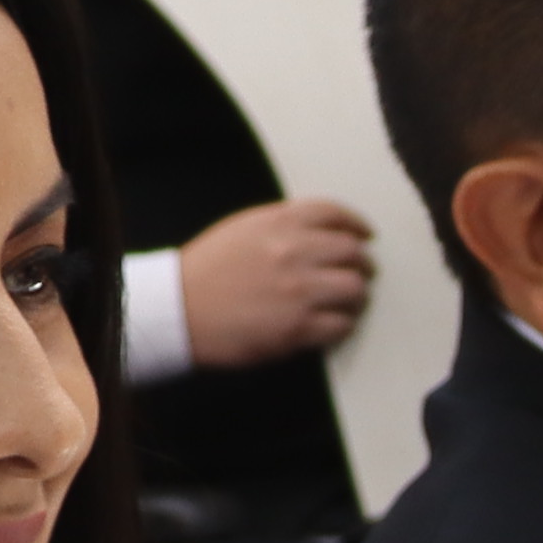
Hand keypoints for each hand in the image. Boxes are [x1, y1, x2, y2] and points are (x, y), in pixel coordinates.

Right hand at [174, 196, 375, 369]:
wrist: (176, 309)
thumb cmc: (206, 270)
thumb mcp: (242, 229)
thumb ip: (283, 225)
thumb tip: (322, 230)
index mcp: (279, 223)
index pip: (335, 214)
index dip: (357, 225)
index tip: (366, 235)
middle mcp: (294, 252)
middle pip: (353, 253)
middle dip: (361, 264)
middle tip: (361, 273)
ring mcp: (298, 291)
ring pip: (355, 289)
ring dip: (356, 296)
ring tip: (347, 302)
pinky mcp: (297, 328)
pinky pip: (342, 325)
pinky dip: (342, 325)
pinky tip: (332, 324)